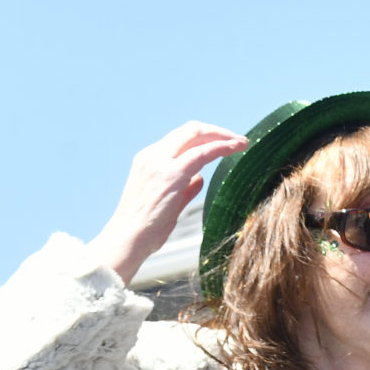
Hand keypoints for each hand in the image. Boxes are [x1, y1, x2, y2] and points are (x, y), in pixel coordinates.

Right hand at [88, 123, 248, 286]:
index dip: (206, 136)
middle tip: (238, 140)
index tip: (226, 142)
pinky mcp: (171, 174)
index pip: (181, 137)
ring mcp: (159, 162)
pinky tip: (237, 148)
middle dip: (217, 131)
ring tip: (243, 143)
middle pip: (190, 130)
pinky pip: (202, 152)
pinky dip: (222, 147)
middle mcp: (152, 155)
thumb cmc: (146, 227)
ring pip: (196, 134)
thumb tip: (199, 177)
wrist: (127, 239)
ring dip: (223, 136)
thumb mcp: (168, 200)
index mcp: (149, 159)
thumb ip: (184, 186)